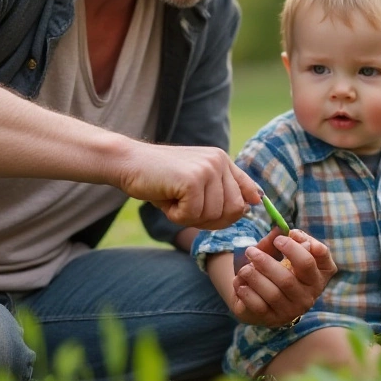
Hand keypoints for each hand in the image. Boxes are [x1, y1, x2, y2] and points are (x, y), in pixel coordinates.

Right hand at [116, 141, 259, 228]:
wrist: (128, 162)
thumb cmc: (159, 178)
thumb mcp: (195, 182)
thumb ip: (220, 191)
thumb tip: (251, 206)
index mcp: (222, 160)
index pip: (248, 190)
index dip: (242, 209)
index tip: (233, 214)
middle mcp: (219, 161)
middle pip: (235, 210)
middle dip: (211, 220)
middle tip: (187, 210)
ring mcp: (207, 169)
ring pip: (214, 215)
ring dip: (190, 218)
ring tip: (173, 200)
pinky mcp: (192, 179)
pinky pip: (193, 215)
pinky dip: (177, 216)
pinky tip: (166, 200)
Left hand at [232, 228, 336, 327]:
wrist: (258, 298)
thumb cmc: (274, 270)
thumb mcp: (278, 253)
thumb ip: (279, 240)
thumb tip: (279, 229)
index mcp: (318, 274)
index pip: (321, 256)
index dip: (305, 243)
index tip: (287, 234)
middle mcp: (310, 294)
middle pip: (290, 277)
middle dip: (267, 261)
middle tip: (251, 251)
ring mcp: (292, 309)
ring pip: (274, 293)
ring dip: (254, 276)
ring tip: (243, 268)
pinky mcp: (273, 319)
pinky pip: (259, 305)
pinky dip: (247, 292)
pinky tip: (240, 283)